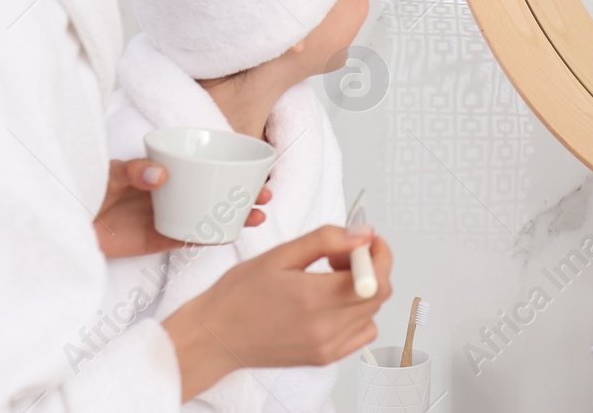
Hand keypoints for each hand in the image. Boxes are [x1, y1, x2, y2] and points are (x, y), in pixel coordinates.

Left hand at [95, 158, 271, 258]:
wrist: (65, 221)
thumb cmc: (88, 188)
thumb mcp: (111, 173)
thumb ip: (134, 171)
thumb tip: (161, 174)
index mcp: (166, 169)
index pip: (205, 163)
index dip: (233, 165)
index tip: (257, 167)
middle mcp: (172, 191)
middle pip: (216, 190)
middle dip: (244, 193)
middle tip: (266, 196)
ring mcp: (168, 215)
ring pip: (209, 214)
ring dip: (234, 216)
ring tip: (257, 217)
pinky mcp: (157, 238)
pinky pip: (189, 237)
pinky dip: (209, 236)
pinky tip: (228, 234)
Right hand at [163, 224, 393, 400]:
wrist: (214, 337)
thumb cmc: (237, 296)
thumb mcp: (279, 254)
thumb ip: (326, 240)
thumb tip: (363, 234)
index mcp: (314, 299)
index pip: (375, 277)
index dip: (379, 252)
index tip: (366, 240)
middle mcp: (325, 328)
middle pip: (379, 294)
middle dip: (369, 266)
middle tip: (339, 255)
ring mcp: (326, 347)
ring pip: (371, 312)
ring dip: (362, 289)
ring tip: (328, 279)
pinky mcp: (323, 358)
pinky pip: (360, 333)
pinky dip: (356, 314)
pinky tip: (331, 302)